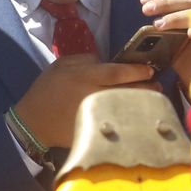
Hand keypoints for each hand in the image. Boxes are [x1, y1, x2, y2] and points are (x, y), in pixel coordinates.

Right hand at [13, 55, 157, 149]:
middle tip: (157, 84)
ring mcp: (96, 116)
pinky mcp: (95, 131)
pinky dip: (131, 120)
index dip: (137, 71)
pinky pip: (119, 124)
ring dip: (143, 103)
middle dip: (147, 87)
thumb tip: (108, 61)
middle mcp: (93, 96)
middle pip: (128, 91)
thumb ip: (86, 59)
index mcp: (84, 77)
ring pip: (127, 108)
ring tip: (153, 99)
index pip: (117, 73)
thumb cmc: (48, 89)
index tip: (150, 70)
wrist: (34, 121)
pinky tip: (138, 115)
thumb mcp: (62, 65)